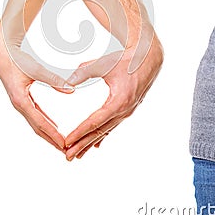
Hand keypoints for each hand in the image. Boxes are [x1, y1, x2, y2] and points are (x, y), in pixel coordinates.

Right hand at [0, 21, 74, 151]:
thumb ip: (54, 80)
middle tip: (66, 150)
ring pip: (36, 123)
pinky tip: (53, 126)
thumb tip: (71, 90)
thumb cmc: (17, 60)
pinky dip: (45, 122)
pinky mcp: (23, 99)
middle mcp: (20, 105)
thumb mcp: (36, 70)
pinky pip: (35, 115)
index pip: (40, 123)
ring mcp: (21, 103)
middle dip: (52, 140)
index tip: (64, 144)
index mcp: (21, 101)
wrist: (2, 55)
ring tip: (61, 143)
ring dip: (49, 133)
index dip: (53, 134)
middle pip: (38, 128)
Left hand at [64, 31, 163, 160]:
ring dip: (91, 143)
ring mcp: (127, 111)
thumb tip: (68, 80)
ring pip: (106, 131)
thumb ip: (85, 72)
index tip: (67, 142)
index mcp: (118, 102)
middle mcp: (124, 110)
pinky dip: (102, 136)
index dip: (80, 132)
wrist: (147, 58)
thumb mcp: (104, 64)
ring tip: (78, 154)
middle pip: (100, 131)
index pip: (95, 122)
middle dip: (83, 144)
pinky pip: (112, 125)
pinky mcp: (127, 109)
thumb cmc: (125, 60)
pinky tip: (96, 145)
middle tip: (67, 156)